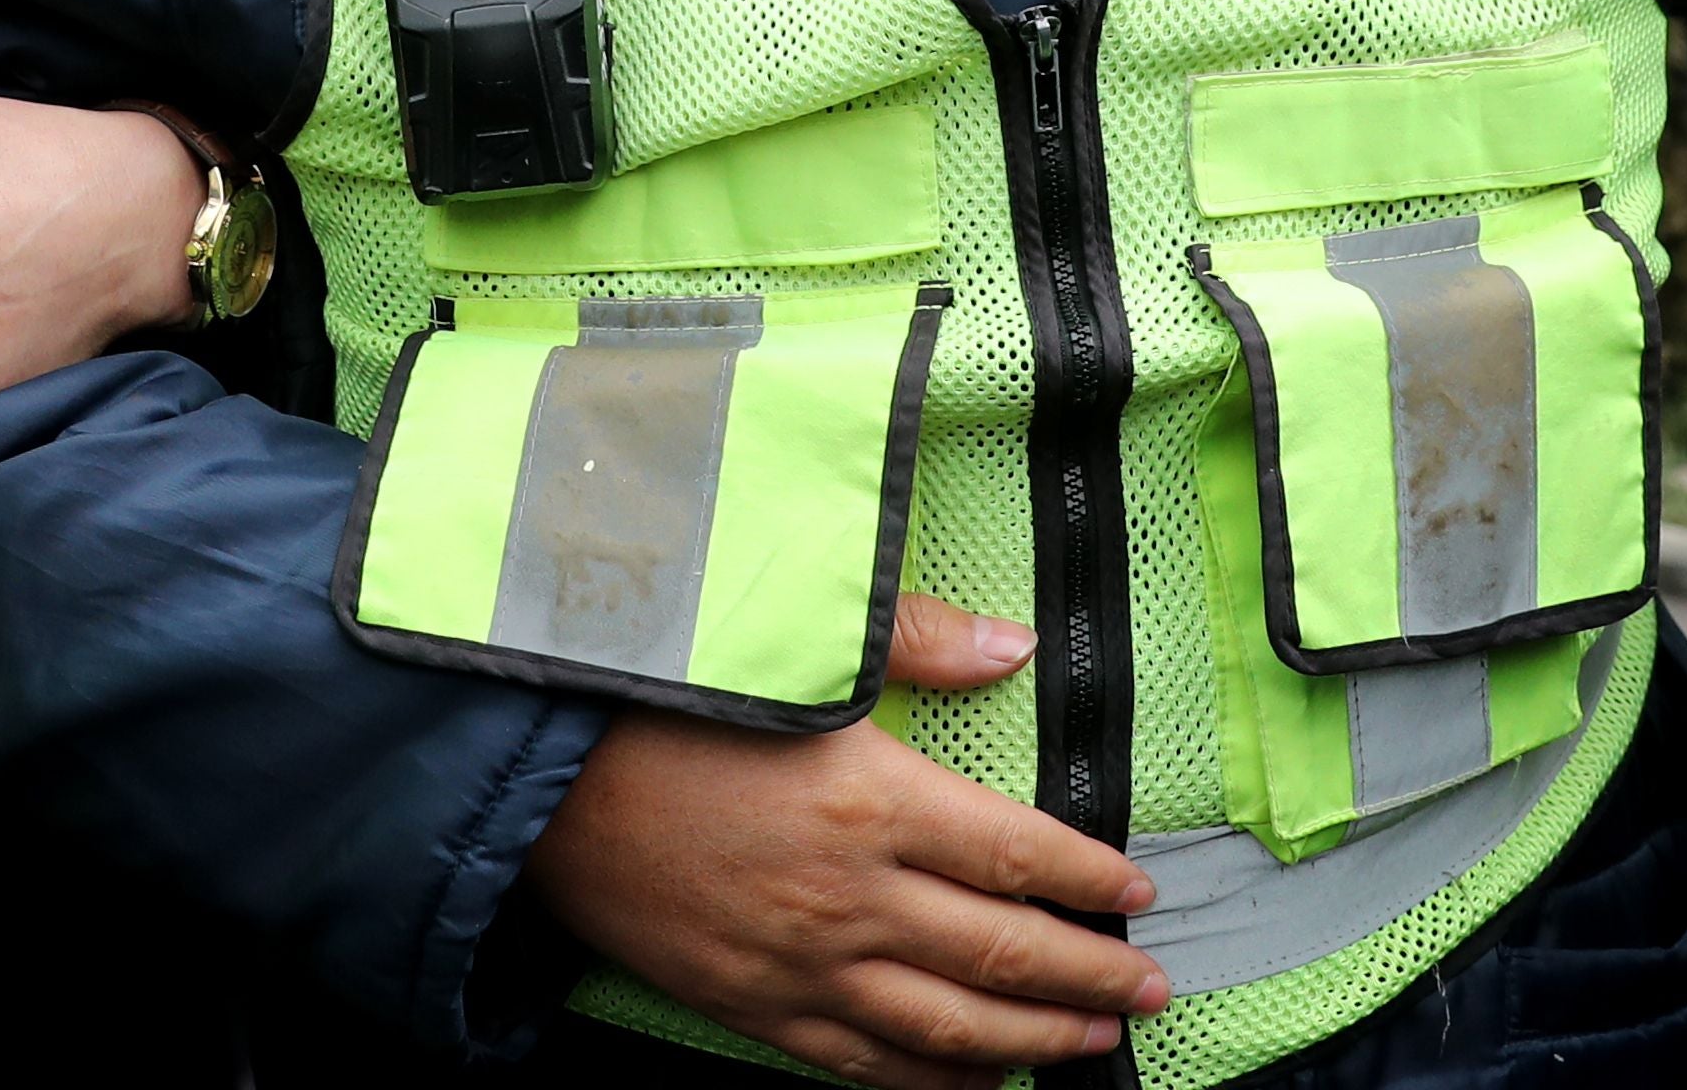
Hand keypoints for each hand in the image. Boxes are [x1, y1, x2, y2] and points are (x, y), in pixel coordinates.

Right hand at [526, 591, 1168, 1089]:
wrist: (538, 777)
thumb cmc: (662, 702)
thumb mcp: (797, 647)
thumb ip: (919, 641)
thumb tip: (1017, 645)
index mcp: (872, 802)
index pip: (1018, 855)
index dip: (1089, 879)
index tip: (1139, 892)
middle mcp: (850, 899)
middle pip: (1002, 956)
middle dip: (1088, 978)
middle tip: (1148, 989)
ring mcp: (800, 966)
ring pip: (945, 1028)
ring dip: (1032, 1041)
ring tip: (1091, 1043)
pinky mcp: (751, 1005)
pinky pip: (862, 1063)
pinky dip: (931, 1082)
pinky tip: (975, 1080)